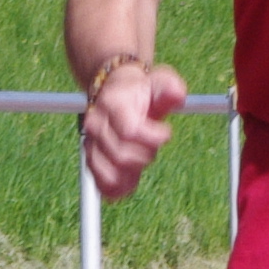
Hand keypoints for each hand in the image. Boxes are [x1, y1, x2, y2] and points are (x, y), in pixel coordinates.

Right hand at [81, 58, 184, 199]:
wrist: (118, 91)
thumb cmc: (143, 89)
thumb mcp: (159, 81)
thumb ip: (169, 88)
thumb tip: (177, 95)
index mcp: (112, 104)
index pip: (130, 132)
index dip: (153, 139)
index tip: (165, 133)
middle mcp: (96, 123)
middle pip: (121, 156)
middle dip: (146, 155)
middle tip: (154, 145)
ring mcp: (91, 141)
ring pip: (110, 172)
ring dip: (132, 172)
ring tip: (143, 160)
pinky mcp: (91, 157)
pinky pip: (100, 182)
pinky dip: (116, 188)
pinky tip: (130, 183)